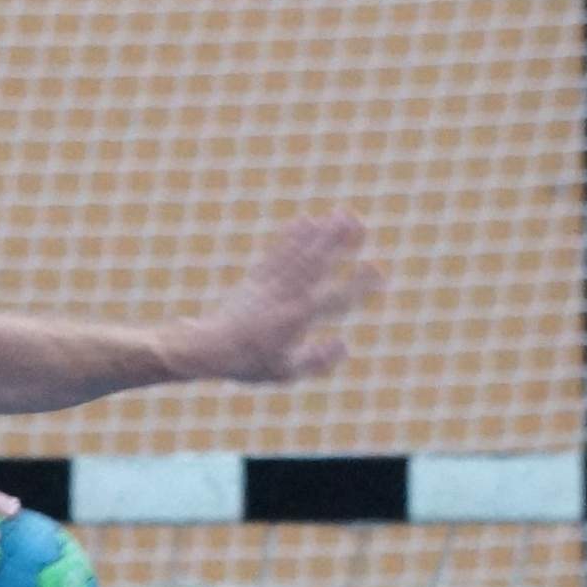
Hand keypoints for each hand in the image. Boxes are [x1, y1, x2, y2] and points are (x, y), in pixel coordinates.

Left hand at [161, 213, 381, 386]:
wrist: (207, 349)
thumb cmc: (248, 364)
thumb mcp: (285, 371)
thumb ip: (317, 359)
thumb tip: (346, 344)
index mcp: (296, 321)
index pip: (334, 300)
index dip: (358, 284)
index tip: (379, 268)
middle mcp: (284, 298)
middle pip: (316, 267)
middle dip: (340, 244)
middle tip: (362, 223)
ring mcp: (269, 286)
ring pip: (299, 255)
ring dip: (321, 234)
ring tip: (342, 214)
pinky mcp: (255, 279)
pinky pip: (277, 255)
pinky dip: (292, 237)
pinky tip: (306, 220)